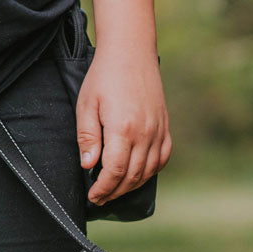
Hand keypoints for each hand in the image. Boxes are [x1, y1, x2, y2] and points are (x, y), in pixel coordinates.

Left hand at [76, 46, 171, 204]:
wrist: (131, 53)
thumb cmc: (105, 76)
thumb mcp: (87, 104)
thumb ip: (88, 137)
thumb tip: (88, 165)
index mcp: (123, 129)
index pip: (115, 171)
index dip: (103, 188)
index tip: (93, 196)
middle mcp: (145, 135)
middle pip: (132, 176)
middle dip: (115, 191)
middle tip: (101, 197)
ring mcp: (158, 133)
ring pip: (148, 172)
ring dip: (131, 185)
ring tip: (116, 190)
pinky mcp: (165, 129)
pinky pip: (162, 159)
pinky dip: (150, 172)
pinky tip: (138, 174)